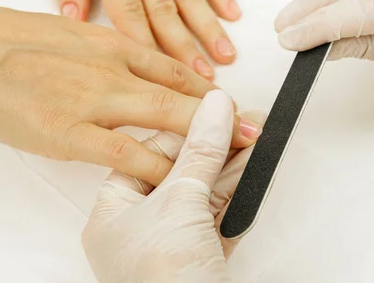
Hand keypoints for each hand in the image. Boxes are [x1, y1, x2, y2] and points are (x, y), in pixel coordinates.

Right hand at [0, 0, 260, 184]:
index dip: (206, 89)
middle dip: (222, 115)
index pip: (173, 67)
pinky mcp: (71, 132)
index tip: (230, 104)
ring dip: (203, 139)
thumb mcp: (66, 34)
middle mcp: (112, 67)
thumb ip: (101, 51)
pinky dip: (157, 166)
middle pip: (181, 93)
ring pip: (165, 118)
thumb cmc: (6, 41)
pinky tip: (177, 178)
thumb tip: (125, 65)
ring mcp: (95, 99)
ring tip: (233, 155)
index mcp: (111, 42)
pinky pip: (127, 152)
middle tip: (254, 130)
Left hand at [83, 90, 263, 281]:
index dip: (183, 131)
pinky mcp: (202, 259)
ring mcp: (172, 245)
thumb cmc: (163, 282)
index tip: (213, 113)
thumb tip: (215, 107)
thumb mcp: (179, 202)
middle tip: (245, 123)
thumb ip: (200, 151)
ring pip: (205, 194)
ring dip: (233, 167)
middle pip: (181, 173)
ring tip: (260, 138)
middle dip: (216, 147)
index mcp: (114, 213)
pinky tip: (256, 170)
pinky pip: (220, 216)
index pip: (148, 155)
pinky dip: (240, 195)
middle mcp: (140, 229)